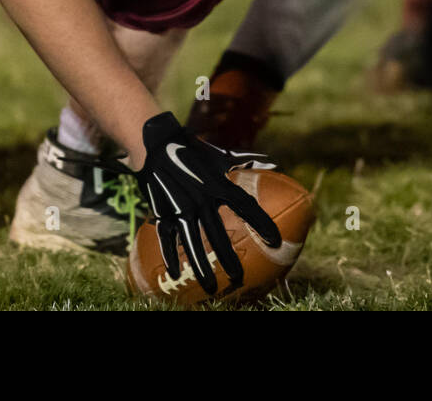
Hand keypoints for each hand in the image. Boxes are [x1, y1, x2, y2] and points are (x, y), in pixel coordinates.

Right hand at [135, 111, 280, 294]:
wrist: (156, 143)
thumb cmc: (193, 151)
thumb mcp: (220, 156)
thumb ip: (247, 162)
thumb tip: (274, 164)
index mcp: (217, 184)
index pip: (244, 206)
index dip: (261, 222)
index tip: (276, 240)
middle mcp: (200, 198)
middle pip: (217, 233)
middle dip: (227, 257)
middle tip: (238, 279)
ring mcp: (180, 207)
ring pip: (192, 241)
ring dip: (200, 265)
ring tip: (210, 287)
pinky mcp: (162, 211)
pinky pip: (166, 237)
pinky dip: (169, 256)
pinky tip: (175, 275)